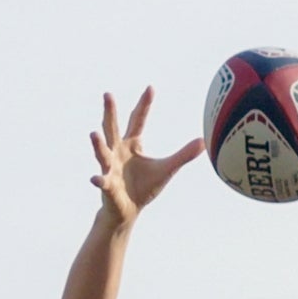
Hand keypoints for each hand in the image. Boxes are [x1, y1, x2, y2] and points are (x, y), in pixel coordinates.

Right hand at [89, 87, 202, 228]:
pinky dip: (99, 180)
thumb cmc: (145, 187)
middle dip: (110, 112)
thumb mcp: (167, 169)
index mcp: (132, 143)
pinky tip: (95, 179)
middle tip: (108, 95)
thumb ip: (183, 155)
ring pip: (103, 152)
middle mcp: (118, 151)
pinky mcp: (107, 185)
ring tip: (93, 134)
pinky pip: (103, 181)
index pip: (138, 119)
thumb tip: (204, 141)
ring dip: (98, 144)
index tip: (150, 88)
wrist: (128, 210)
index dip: (144, 105)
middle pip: (113, 128)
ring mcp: (110, 167)